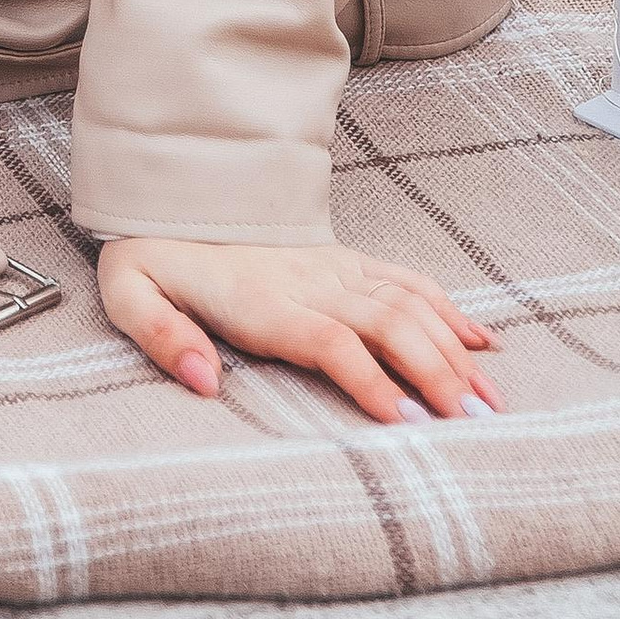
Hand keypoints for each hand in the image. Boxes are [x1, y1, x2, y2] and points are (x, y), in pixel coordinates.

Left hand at [98, 237, 500, 421]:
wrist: (171, 193)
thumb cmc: (153, 258)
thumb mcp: (129, 293)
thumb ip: (162, 337)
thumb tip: (204, 381)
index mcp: (261, 300)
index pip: (328, 340)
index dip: (368, 379)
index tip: (405, 422)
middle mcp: (308, 280)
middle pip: (386, 323)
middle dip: (435, 373)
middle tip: (474, 425)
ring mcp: (332, 267)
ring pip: (408, 303)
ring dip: (453, 350)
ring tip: (491, 401)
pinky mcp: (346, 260)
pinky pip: (407, 278)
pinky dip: (448, 308)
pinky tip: (483, 342)